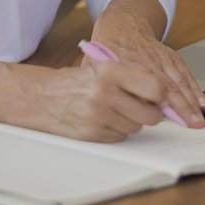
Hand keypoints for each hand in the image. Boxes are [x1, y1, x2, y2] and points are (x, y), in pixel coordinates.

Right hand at [24, 62, 172, 141]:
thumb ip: (131, 78)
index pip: (155, 88)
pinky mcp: (92, 133)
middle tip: (144, 107)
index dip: (164, 97)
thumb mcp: (102, 68)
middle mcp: (105, 93)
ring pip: (136, 127)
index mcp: (110, 71)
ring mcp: (98, 116)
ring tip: (116, 109)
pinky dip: (117, 130)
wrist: (40, 96)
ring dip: (132, 121)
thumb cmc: (75, 81)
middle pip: (150, 114)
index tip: (164, 99)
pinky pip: (120, 137)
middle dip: (151, 113)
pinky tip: (104, 119)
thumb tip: (164, 96)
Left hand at [89, 11, 204, 129]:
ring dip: (191, 100)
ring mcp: (160, 58)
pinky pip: (185, 73)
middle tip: (191, 124)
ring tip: (199, 119)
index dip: (153, 101)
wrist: (122, 23)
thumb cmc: (107, 47)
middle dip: (181, 106)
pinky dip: (194, 88)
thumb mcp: (93, 64)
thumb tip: (96, 105)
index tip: (163, 117)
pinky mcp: (170, 56)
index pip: (141, 85)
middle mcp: (146, 60)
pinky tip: (201, 102)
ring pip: (178, 81)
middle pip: (165, 86)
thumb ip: (95, 83)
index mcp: (125, 64)